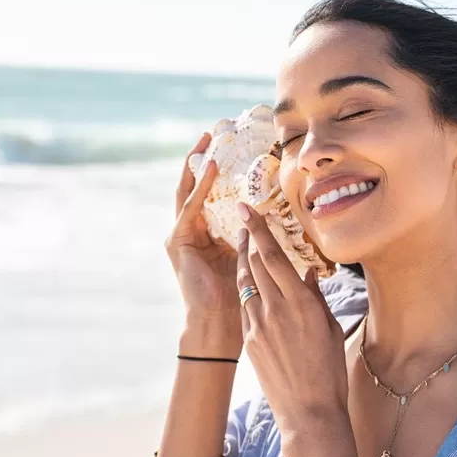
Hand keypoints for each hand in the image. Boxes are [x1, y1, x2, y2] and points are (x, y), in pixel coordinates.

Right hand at [165, 133, 241, 357]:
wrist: (221, 324)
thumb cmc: (241, 297)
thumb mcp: (252, 259)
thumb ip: (256, 240)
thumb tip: (277, 224)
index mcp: (211, 234)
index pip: (214, 195)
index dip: (221, 171)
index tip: (235, 147)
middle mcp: (193, 231)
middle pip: (196, 186)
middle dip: (202, 159)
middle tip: (213, 132)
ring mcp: (182, 235)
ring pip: (188, 190)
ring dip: (197, 164)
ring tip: (207, 140)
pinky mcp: (178, 240)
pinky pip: (191, 206)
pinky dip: (199, 186)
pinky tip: (209, 167)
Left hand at [235, 202, 348, 423]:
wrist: (308, 410)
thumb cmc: (328, 369)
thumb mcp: (329, 328)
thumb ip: (316, 297)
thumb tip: (309, 274)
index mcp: (300, 303)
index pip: (273, 257)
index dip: (258, 230)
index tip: (246, 209)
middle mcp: (275, 309)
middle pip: (255, 264)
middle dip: (249, 240)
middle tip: (244, 220)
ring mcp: (258, 325)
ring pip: (246, 283)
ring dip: (245, 263)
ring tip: (245, 249)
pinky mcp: (249, 341)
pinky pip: (246, 307)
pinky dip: (250, 291)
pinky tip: (254, 288)